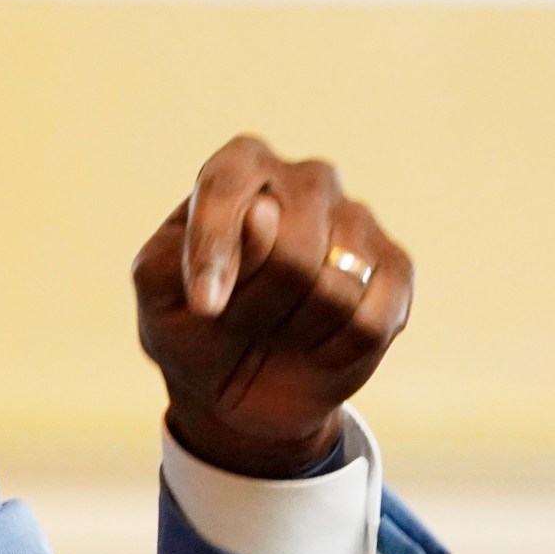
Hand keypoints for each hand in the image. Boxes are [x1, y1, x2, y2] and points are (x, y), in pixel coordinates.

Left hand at [133, 136, 414, 478]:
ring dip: (291, 331)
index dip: (215, 250)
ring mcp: (358, 220)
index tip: (203, 308)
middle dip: (253, 305)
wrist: (234, 387)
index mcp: (240, 167)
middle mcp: (307, 180)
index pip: (229, 185)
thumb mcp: (159, 292)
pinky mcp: (395, 269)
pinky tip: (313, 344)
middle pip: (292, 248)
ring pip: (334, 288)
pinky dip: (332, 351)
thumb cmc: (188, 324)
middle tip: (233, 321)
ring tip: (272, 328)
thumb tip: (264, 215)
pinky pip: (370, 321)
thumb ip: (192, 249)